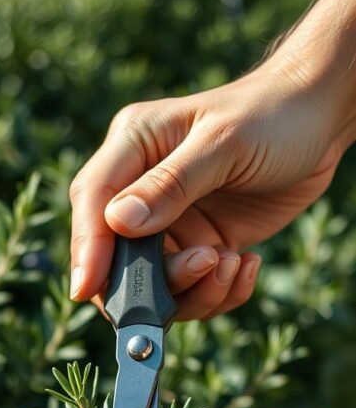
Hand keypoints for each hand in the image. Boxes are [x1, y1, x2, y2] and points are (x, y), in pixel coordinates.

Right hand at [69, 61, 343, 316]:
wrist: (321, 120)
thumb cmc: (272, 114)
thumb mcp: (223, 143)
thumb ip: (171, 183)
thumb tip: (118, 223)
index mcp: (133, 148)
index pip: (92, 203)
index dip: (87, 249)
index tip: (86, 290)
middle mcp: (143, 190)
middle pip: (118, 257)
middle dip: (151, 282)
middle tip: (203, 268)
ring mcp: (173, 224)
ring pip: (158, 285)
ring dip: (196, 290)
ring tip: (232, 263)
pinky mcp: (202, 246)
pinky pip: (196, 291)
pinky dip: (220, 292)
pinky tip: (247, 264)